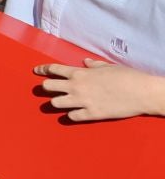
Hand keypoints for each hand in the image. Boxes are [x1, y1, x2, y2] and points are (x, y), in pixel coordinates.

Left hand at [36, 59, 162, 121]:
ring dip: (56, 102)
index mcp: (79, 73)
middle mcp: (76, 86)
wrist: (142, 92)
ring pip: (55, 103)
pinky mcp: (91, 114)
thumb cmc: (127, 76)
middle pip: (48, 86)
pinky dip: (71, 115)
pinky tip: (74, 113)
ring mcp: (82, 101)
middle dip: (47, 86)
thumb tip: (85, 61)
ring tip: (60, 102)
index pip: (53, 69)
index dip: (42, 69)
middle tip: (49, 88)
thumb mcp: (108, 66)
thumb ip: (93, 65)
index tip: (36, 71)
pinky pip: (72, 116)